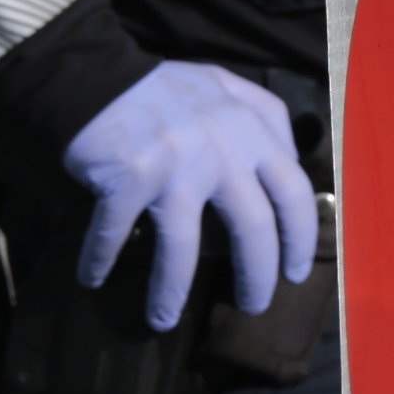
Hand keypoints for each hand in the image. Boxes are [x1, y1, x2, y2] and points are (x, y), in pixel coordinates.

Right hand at [63, 62, 319, 330]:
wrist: (97, 73)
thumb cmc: (167, 90)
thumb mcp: (228, 89)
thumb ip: (266, 119)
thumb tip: (294, 164)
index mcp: (251, 129)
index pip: (294, 192)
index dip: (300, 238)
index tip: (295, 273)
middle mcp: (221, 148)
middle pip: (252, 228)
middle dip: (256, 277)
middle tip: (253, 306)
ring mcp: (173, 163)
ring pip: (182, 245)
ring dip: (171, 291)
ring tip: (162, 319)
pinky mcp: (127, 175)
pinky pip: (115, 230)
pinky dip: (100, 258)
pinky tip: (93, 278)